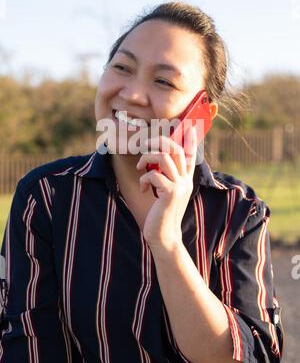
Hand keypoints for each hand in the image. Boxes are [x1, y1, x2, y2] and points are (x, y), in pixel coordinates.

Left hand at [136, 126, 197, 250]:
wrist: (164, 236)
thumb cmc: (162, 213)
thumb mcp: (166, 192)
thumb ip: (166, 176)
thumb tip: (156, 159)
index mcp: (186, 179)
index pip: (191, 154)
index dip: (190, 139)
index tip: (190, 126)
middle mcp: (186, 180)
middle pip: (175, 148)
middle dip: (157, 142)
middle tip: (145, 146)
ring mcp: (179, 186)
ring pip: (163, 157)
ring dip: (147, 158)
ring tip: (140, 167)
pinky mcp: (170, 193)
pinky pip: (154, 174)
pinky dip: (144, 178)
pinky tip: (143, 187)